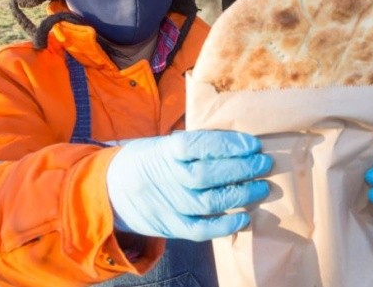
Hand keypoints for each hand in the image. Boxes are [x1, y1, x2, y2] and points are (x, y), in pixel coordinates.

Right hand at [106, 130, 271, 240]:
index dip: (228, 145)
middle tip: (264, 164)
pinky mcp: (169, 226)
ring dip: (240, 195)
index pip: (199, 145)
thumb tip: (238, 143)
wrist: (108, 190)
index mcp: (164, 151)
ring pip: (209, 203)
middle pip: (208, 175)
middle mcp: (165, 177)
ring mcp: (167, 204)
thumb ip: (194, 145)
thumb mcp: (162, 144)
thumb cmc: (147, 161)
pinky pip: (200, 230)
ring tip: (261, 187)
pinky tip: (245, 218)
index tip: (253, 144)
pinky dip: (224, 226)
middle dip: (241, 169)